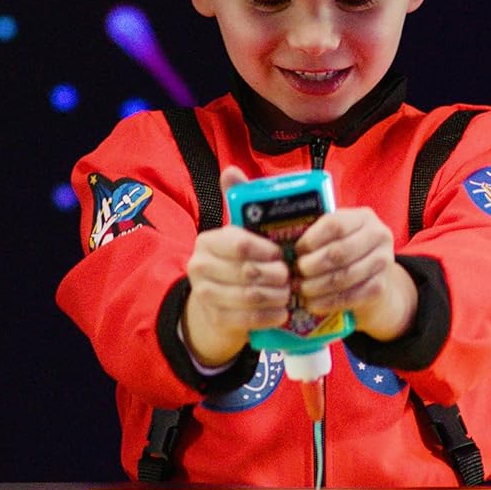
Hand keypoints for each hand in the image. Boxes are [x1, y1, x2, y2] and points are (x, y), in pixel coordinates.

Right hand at [181, 166, 290, 365]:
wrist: (218, 299)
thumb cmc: (238, 258)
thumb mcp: (240, 230)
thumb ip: (239, 200)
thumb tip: (230, 170)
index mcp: (207, 241)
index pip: (239, 244)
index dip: (266, 250)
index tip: (282, 253)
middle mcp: (199, 267)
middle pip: (248, 272)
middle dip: (276, 275)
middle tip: (292, 276)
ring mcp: (205, 295)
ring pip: (250, 296)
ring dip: (277, 296)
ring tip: (289, 292)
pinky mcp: (215, 319)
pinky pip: (248, 319)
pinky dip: (270, 315)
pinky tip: (282, 311)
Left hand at [294, 207, 417, 341]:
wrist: (376, 280)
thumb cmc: (348, 254)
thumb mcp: (338, 237)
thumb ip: (319, 236)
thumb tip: (284, 244)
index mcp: (364, 217)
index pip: (335, 224)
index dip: (311, 239)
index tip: (297, 251)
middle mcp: (379, 236)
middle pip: (338, 252)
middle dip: (312, 265)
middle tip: (296, 273)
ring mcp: (383, 262)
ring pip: (343, 276)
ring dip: (316, 286)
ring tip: (301, 289)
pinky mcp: (380, 288)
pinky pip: (349, 296)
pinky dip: (327, 302)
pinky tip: (313, 304)